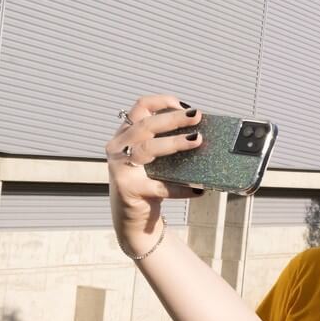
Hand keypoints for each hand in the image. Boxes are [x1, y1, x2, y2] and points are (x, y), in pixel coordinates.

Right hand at [106, 95, 203, 252]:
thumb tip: (201, 132)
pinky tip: (197, 190)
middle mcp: (118, 147)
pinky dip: (180, 188)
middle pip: (145, 125)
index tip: (185, 105)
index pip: (140, 107)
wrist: (136, 219)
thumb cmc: (149, 184)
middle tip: (197, 117)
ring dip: (174, 143)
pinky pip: (158, 186)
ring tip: (197, 140)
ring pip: (147, 148)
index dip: (162, 101)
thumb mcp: (155, 160)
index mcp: (126, 134)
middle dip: (173, 118)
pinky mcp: (128, 189)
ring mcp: (120, 168)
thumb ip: (168, 144)